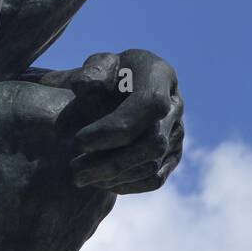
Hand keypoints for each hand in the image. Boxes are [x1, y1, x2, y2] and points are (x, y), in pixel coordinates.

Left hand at [59, 50, 183, 194]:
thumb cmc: (103, 75)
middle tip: (75, 169)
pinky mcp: (172, 154)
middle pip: (152, 143)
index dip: (115, 128)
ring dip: (114, 177)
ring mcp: (177, 132)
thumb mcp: (96, 65)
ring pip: (153, 165)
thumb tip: (87, 86)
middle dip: (111, 161)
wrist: (117, 90)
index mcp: (159, 75)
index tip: (78, 140)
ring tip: (80, 177)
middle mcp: (175, 105)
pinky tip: (99, 182)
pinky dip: (126, 185)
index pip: (148, 105)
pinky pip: (155, 178)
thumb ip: (91, 71)